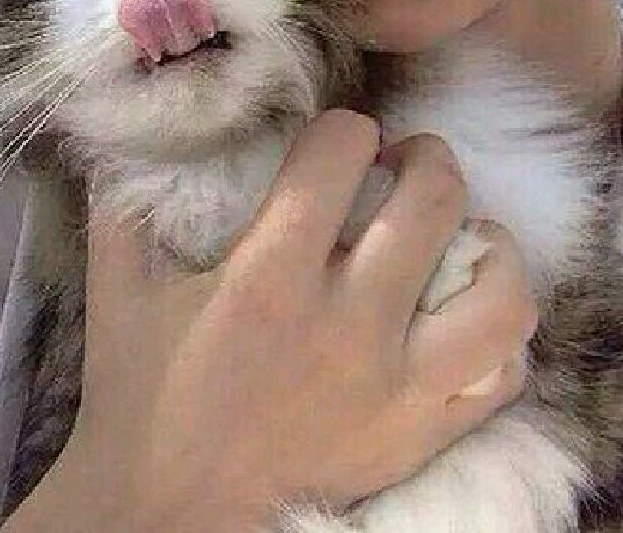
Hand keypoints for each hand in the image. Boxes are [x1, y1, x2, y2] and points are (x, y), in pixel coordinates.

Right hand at [4, 110, 536, 532]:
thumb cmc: (142, 399)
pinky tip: (464, 311)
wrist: (168, 519)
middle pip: (434, 200)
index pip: (342, 154)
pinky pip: (503, 373)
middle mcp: (347, 325)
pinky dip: (498, 331)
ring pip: (498, 293)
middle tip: (405, 163)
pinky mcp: (420, 436)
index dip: (345, 128)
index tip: (337, 143)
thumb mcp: (119, 292)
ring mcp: (396, 389)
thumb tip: (149, 137)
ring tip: (459, 232)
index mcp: (269, 278)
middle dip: (427, 157)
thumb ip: (127, 206)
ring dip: (489, 243)